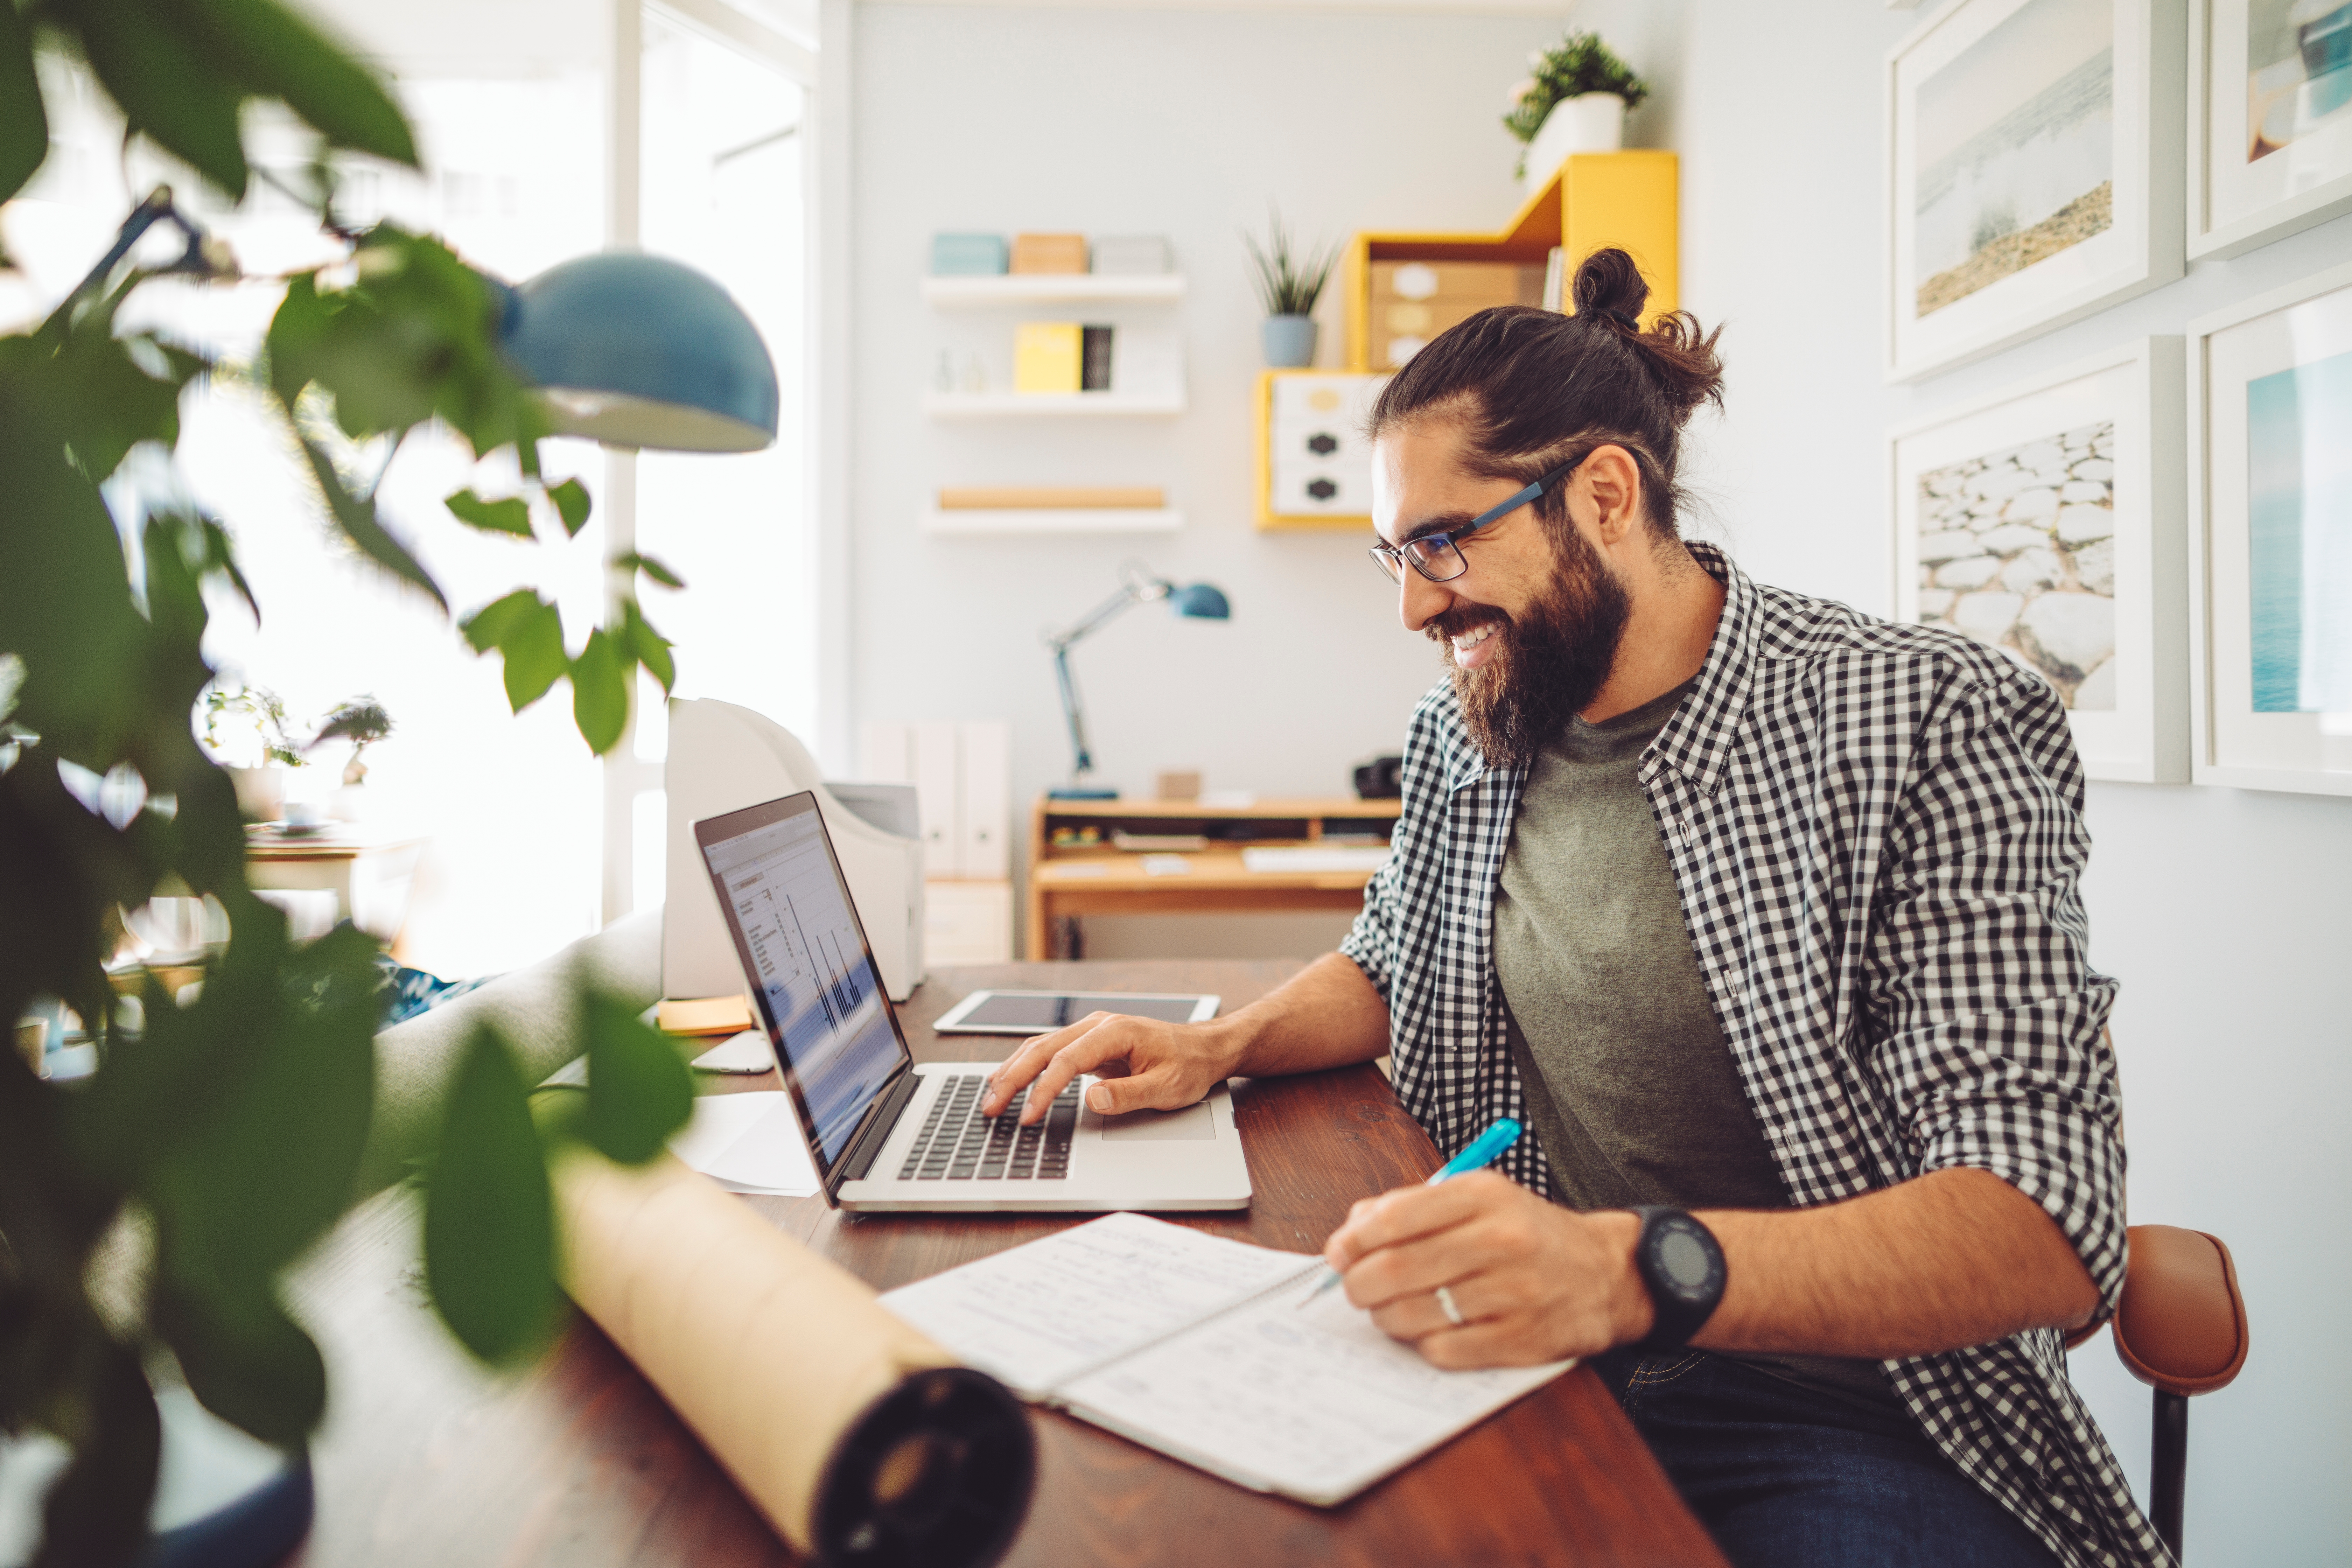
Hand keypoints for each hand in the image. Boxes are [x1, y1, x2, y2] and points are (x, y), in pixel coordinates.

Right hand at [981, 1012, 1238, 1123]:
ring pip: (1040, 1047)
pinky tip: (1008, 1079)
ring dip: (1013, 1071)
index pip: (1067, 1061)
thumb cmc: (1188, 1066)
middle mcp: (1097, 1026)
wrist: (1203, 1049)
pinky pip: (1050, 1053)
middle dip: (1013, 1078)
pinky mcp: (1089, 1044)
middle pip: (1043, 1049)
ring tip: (990, 1098)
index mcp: (1115, 1032)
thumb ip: (1129, 1094)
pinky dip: (1025, 1066)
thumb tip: (1091, 1099)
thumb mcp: (1167, 1086)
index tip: (1028, 1115)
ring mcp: (1091, 1032)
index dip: (1044, 1089)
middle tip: (991, 1108)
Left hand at [1323, 1173, 1652, 1368]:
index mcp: (1484, 1196)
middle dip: (1359, 1283)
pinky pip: (1442, 1350)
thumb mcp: (1479, 1199)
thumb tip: (1350, 1232)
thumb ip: (1414, 1207)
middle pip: (1396, 1268)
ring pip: (1413, 1313)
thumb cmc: (1527, 1234)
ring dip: (1386, 1316)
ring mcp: (1512, 1293)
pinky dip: (1424, 1343)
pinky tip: (1432, 1329)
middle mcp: (1499, 1240)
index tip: (1339, 1253)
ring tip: (1390, 1309)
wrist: (1606, 1274)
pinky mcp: (1519, 1340)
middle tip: (1355, 1288)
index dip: (1353, 1240)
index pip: (1395, 1216)